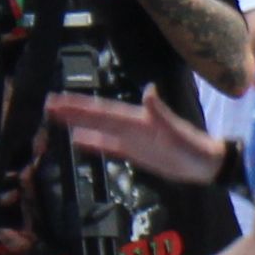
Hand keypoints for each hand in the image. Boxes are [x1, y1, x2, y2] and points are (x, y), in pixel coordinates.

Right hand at [51, 91, 227, 186]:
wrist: (207, 164)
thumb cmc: (195, 148)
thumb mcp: (178, 131)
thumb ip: (161, 114)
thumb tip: (148, 90)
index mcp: (137, 119)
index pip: (102, 110)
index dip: (80, 106)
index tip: (58, 100)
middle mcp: (131, 126)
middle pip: (95, 117)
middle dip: (72, 111)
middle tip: (47, 105)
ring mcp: (131, 139)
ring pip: (99, 129)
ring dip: (78, 123)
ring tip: (55, 118)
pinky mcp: (134, 152)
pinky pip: (109, 146)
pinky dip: (93, 142)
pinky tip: (78, 140)